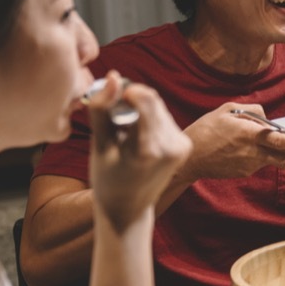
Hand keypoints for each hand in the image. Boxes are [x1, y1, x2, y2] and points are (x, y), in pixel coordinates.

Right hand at [87, 72, 191, 230]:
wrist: (128, 209)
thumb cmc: (107, 179)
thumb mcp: (99, 146)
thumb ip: (103, 110)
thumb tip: (113, 76)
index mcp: (147, 150)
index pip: (144, 98)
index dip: (125, 91)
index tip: (108, 97)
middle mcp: (171, 147)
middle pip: (152, 100)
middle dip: (130, 99)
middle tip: (112, 115)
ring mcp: (182, 147)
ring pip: (158, 107)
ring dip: (140, 109)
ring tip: (123, 130)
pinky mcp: (185, 145)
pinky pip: (164, 118)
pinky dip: (149, 119)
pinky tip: (136, 136)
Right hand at [180, 102, 284, 179]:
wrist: (187, 158)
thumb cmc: (205, 131)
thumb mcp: (227, 110)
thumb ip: (252, 111)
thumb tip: (268, 119)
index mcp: (248, 135)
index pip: (279, 140)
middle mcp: (252, 153)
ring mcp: (249, 165)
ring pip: (274, 160)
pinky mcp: (245, 172)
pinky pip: (259, 161)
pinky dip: (263, 155)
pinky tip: (253, 150)